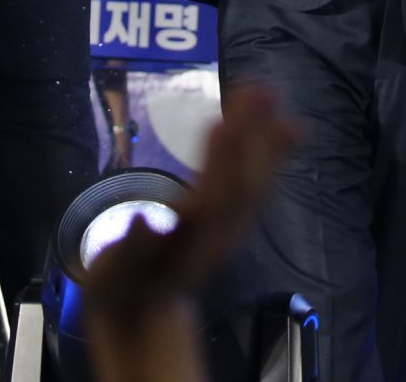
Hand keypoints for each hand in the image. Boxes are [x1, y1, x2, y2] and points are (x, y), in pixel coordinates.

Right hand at [84, 86, 297, 381]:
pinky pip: (259, 187)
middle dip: (247, 139)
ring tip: (270, 95)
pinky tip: (291, 128)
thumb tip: (143, 220)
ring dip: (264, 140)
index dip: (217, 165)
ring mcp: (229, 228)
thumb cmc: (122, 285)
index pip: (208, 201)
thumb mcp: (113, 274)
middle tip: (255, 92)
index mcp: (184, 243)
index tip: (220, 123)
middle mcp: (216, 234)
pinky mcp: (234, 221)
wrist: (146, 314)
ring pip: (254, 184)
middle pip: (237, 185)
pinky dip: (275, 157)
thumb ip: (131, 249)